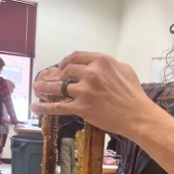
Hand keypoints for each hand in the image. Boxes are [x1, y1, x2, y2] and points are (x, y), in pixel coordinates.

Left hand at [31, 51, 156, 135]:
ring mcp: (85, 91)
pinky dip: (45, 107)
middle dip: (58, 76)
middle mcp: (91, 73)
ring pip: (58, 87)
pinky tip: (35, 106)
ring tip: (35, 88)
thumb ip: (107, 64)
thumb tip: (96, 63)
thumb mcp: (124, 69)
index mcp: (101, 61)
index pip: (75, 57)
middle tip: (53, 80)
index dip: (66, 61)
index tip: (62, 66)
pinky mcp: (82, 107)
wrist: (138, 116)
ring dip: (44, 88)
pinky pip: (59, 107)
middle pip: (66, 71)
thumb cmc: (134, 94)